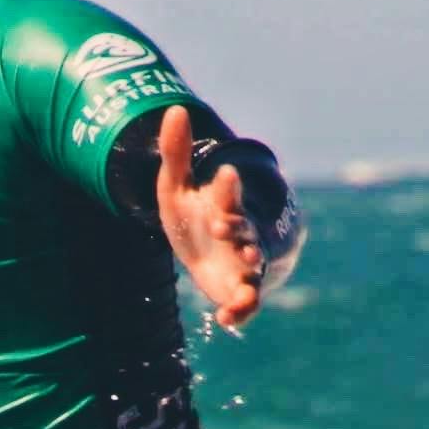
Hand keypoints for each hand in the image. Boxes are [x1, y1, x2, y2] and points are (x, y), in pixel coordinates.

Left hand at [155, 106, 264, 330]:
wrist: (205, 245)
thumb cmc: (193, 212)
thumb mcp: (175, 184)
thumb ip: (176, 152)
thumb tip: (175, 109)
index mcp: (225, 204)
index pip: (228, 193)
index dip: (227, 187)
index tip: (223, 176)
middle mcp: (240, 233)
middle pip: (245, 230)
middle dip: (239, 229)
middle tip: (226, 228)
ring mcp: (243, 262)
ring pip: (254, 267)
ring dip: (250, 269)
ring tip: (245, 275)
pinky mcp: (239, 289)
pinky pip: (247, 302)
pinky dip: (241, 311)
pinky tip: (226, 319)